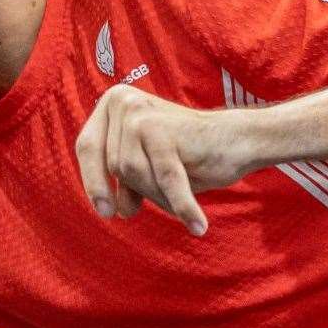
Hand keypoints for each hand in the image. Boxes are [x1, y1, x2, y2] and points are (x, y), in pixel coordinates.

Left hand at [74, 86, 256, 234]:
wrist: (239, 139)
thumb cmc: (190, 155)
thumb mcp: (147, 167)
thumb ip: (124, 179)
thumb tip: (109, 208)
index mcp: (113, 103)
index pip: (87, 147)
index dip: (93, 182)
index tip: (105, 212)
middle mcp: (123, 102)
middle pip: (115, 166)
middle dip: (141, 187)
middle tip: (167, 190)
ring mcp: (140, 114)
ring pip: (133, 174)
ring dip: (158, 191)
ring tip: (184, 184)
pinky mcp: (162, 131)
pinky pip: (165, 180)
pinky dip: (182, 205)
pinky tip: (197, 226)